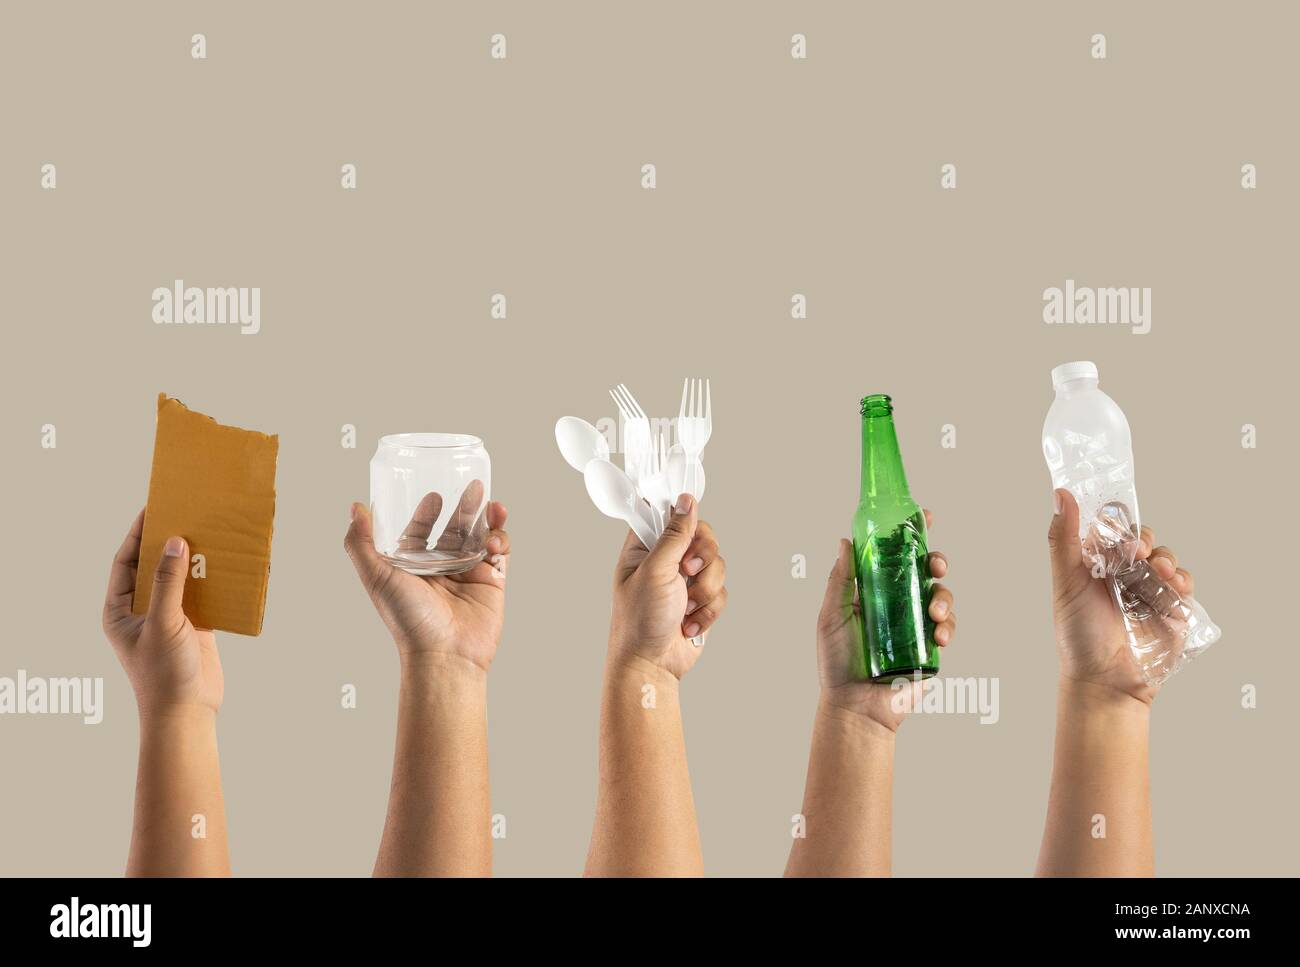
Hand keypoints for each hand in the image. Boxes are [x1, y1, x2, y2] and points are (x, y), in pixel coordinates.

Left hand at [102, 510, 222, 715]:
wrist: (187, 713)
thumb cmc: (163, 674)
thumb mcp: (163, 623)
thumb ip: (168, 582)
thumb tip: (174, 541)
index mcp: (120, 609)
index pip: (125, 562)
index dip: (136, 534)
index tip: (152, 508)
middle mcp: (143, 609)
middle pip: (153, 565)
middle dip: (168, 541)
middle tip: (184, 512)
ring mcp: (170, 616)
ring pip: (181, 577)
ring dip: (195, 558)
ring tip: (209, 532)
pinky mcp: (195, 624)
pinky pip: (204, 594)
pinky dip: (215, 579)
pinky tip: (229, 563)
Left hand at [344, 497, 509, 671]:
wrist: (445, 654)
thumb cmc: (408, 620)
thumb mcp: (376, 577)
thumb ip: (361, 543)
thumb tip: (355, 507)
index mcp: (414, 566)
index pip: (422, 530)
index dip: (427, 511)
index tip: (435, 494)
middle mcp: (442, 568)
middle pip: (455, 527)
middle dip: (465, 506)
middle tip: (472, 487)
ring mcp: (469, 574)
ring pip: (481, 536)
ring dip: (488, 517)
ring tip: (493, 506)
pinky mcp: (493, 582)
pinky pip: (501, 553)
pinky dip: (501, 539)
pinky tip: (495, 538)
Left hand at [609, 494, 726, 679]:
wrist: (652, 664)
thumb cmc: (639, 621)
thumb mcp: (655, 570)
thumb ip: (674, 535)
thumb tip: (686, 501)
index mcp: (646, 546)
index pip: (672, 514)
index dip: (686, 520)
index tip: (688, 532)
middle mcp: (668, 559)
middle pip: (704, 536)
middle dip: (703, 559)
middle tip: (687, 572)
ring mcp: (686, 580)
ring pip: (718, 566)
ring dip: (705, 591)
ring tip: (684, 608)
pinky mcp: (702, 600)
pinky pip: (722, 592)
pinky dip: (708, 611)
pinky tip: (688, 623)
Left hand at [816, 509, 954, 732]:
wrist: (855, 707)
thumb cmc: (837, 663)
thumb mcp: (832, 616)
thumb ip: (840, 580)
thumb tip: (845, 540)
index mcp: (875, 591)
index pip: (896, 557)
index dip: (913, 535)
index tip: (927, 516)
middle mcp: (898, 604)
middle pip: (926, 571)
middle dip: (937, 560)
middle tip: (935, 564)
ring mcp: (917, 625)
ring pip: (943, 596)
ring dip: (945, 595)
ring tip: (935, 609)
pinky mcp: (930, 648)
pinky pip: (948, 628)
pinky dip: (949, 626)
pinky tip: (940, 636)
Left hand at [1048, 488, 1197, 704]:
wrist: (1106, 680)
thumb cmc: (1079, 635)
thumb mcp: (1067, 582)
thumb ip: (1065, 539)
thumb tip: (1061, 494)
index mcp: (1095, 563)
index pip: (1110, 529)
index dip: (1116, 524)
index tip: (1117, 533)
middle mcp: (1122, 572)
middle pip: (1141, 538)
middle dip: (1143, 540)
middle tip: (1137, 553)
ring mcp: (1149, 589)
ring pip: (1165, 557)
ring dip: (1165, 558)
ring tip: (1160, 571)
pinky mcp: (1173, 607)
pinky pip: (1184, 583)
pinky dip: (1182, 580)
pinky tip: (1173, 586)